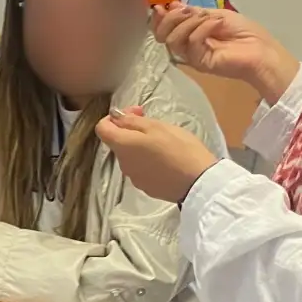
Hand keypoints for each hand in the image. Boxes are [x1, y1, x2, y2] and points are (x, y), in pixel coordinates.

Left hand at [96, 108, 219, 203]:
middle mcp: (123, 164)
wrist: (199, 183)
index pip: (102, 129)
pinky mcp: (148, 188)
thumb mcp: (157, 127)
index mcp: (122, 146)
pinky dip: (149, 161)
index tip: (135, 113)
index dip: (114, 117)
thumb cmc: (180, 149)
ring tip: (165, 143)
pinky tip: (167, 160)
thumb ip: (132, 121)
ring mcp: (135, 178)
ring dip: (141, 146)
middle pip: (118, 143)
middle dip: (132, 130)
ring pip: (131, 157)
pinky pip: (142, 170)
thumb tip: (116, 117)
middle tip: (154, 124)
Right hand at [152, 4, 298, 103]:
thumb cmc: (246, 32)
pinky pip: (191, 42)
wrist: (263, 51)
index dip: (160, 17)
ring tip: (208, 17)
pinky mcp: (200, 62)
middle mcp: (187, 46)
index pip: (165, 28)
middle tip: (187, 11)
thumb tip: (173, 5)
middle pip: (161, 35)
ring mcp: (192, 56)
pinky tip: (217, 24)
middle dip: (171, 18)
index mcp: (190, 34)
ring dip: (188, 22)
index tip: (161, 6)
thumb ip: (194, 13)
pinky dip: (202, 28)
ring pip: (172, 39)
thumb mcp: (218, 15)